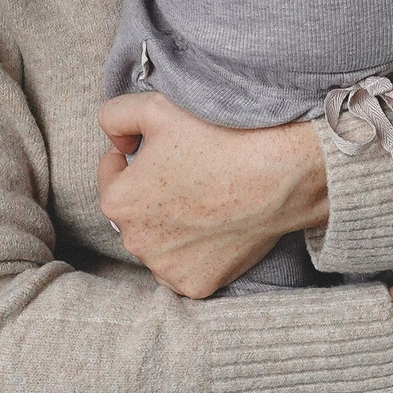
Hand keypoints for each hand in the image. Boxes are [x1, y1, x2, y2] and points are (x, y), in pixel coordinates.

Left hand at [97, 90, 328, 294]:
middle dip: (149, 194)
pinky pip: (183, 267)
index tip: (156, 151)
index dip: (131, 158)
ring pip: (157, 242)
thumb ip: (115, 117)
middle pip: (134, 212)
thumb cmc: (220, 136)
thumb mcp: (155, 106)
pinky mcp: (198, 286)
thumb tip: (114, 142)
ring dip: (168, 226)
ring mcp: (167, 268)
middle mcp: (136, 242)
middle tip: (185, 173)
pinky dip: (193, 253)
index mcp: (119, 201)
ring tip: (202, 200)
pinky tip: (213, 227)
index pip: (110, 175)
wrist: (282, 173)